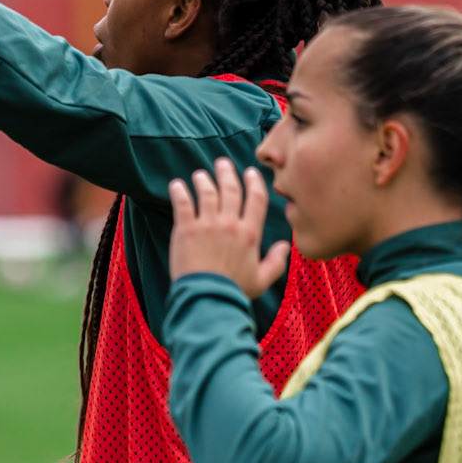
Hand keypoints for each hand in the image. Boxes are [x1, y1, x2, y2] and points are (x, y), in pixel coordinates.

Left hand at [167, 158, 290, 298]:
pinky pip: (183, 203)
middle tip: (221, 163)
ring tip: (200, 175)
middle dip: (226, 173)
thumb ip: (275, 262)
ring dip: (203, 180)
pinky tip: (176, 185)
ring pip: (207, 192)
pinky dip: (179, 191)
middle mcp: (230, 224)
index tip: (250, 173)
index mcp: (249, 233)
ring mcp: (207, 225)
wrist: (207, 299)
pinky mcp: (186, 230)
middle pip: (230, 190)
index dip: (253, 182)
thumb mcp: (261, 280)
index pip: (256, 199)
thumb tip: (285, 247)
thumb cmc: (234, 292)